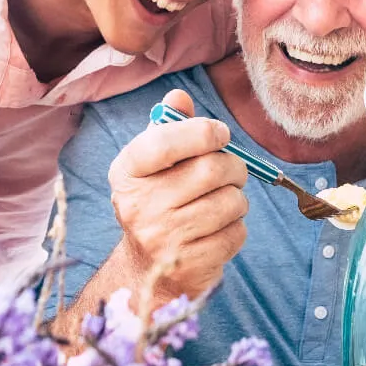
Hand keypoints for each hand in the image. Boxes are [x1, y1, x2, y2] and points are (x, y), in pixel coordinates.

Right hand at [106, 89, 248, 300]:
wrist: (147, 268)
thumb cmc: (157, 201)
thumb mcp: (153, 163)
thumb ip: (168, 127)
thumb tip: (179, 96)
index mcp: (127, 172)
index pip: (164, 141)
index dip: (201, 132)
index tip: (220, 134)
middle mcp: (139, 204)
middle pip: (210, 169)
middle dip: (234, 166)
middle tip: (233, 171)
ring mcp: (163, 238)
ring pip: (230, 202)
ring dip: (237, 198)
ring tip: (224, 201)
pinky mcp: (189, 264)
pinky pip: (236, 233)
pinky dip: (237, 227)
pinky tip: (219, 228)